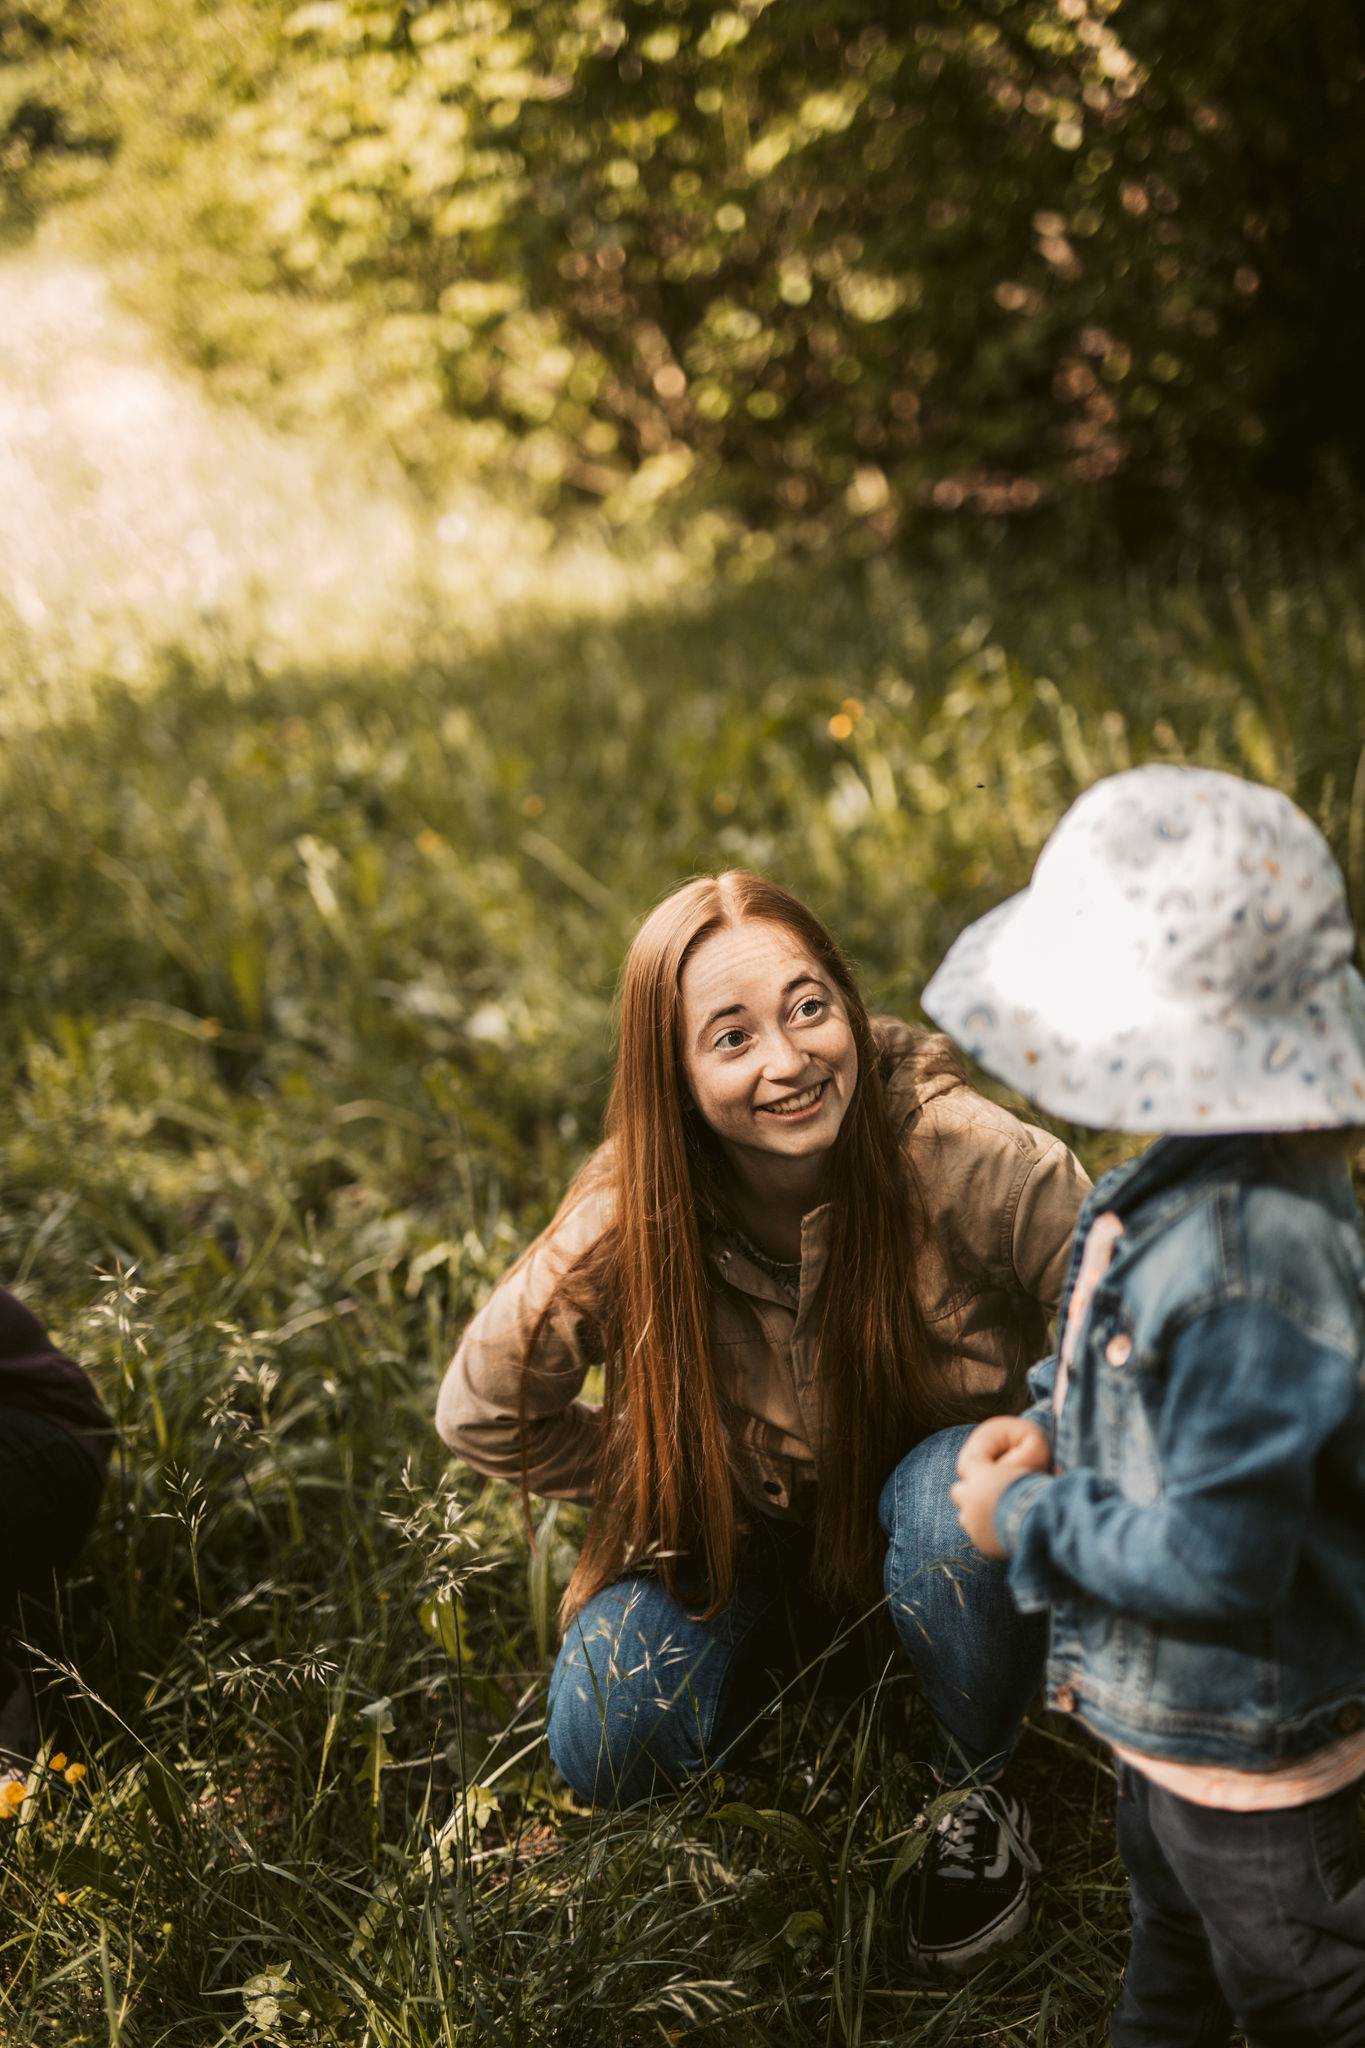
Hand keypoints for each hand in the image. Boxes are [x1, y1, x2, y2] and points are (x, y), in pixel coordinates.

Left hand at [950, 1416, 1051, 1559]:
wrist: (1037, 1523)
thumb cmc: (1036, 1492)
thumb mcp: (1031, 1471)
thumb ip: (1020, 1466)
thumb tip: (1046, 1461)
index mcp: (980, 1475)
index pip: (967, 1464)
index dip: (977, 1468)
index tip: (986, 1470)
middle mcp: (970, 1498)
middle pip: (958, 1491)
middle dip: (970, 1493)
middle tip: (987, 1494)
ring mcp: (973, 1522)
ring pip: (965, 1516)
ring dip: (975, 1515)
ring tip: (994, 1514)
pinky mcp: (981, 1543)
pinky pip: (978, 1536)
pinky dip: (987, 1534)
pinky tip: (1002, 1531)